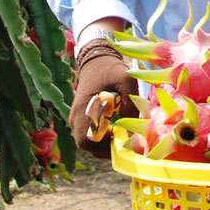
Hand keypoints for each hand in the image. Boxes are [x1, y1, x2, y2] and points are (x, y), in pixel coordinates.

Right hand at [69, 39, 138, 158]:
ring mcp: (78, 120)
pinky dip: (105, 138)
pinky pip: (92, 136)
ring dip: (107, 144)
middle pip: (88, 146)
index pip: (86, 141)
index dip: (104, 148)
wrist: (97, 61)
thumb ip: (131, 104)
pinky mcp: (83, 119)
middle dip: (108, 148)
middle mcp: (76, 118)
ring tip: (125, 136)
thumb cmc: (111, 70)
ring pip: (90, 143)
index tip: (123, 143)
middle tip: (128, 143)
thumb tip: (133, 131)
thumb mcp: (126, 80)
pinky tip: (120, 130)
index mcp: (82, 110)